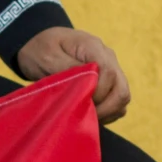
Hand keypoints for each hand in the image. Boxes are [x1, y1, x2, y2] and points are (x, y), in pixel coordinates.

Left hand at [16, 25, 130, 124]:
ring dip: (108, 111)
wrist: (39, 45)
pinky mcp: (108, 82)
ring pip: (122, 97)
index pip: (109, 73)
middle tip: (84, 116)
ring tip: (85, 116)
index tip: (79, 102)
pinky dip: (108, 112)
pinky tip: (90, 114)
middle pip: (121, 88)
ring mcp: (111, 69)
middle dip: (106, 107)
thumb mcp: (47, 56)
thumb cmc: (41, 49)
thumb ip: (68, 69)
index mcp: (93, 47)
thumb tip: (87, 85)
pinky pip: (117, 102)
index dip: (98, 93)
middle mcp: (108, 58)